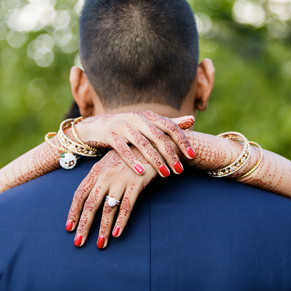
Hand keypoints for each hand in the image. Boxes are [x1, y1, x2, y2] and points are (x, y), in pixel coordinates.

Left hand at [66, 149, 156, 248]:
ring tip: (100, 244)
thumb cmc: (129, 154)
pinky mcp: (136, 183)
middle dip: (84, 225)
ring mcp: (120, 180)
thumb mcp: (109, 161)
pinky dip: (121, 221)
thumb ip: (99, 177)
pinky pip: (126, 206)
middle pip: (90, 204)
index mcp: (96, 170)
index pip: (80, 194)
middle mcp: (105, 176)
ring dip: (103, 228)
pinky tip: (117, 234)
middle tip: (78, 242)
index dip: (73, 212)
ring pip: (108, 209)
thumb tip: (89, 195)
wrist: (151, 143)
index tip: (69, 227)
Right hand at [74, 111, 194, 176]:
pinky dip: (133, 160)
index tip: (192, 156)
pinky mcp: (110, 135)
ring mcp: (123, 126)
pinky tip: (142, 172)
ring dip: (155, 160)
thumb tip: (192, 119)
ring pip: (142, 144)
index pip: (170, 127)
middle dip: (170, 154)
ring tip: (165, 174)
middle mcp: (138, 118)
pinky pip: (123, 149)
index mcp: (149, 116)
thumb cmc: (129, 127)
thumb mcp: (148, 122)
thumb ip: (169, 123)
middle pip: (158, 136)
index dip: (182, 141)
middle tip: (179, 170)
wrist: (98, 125)